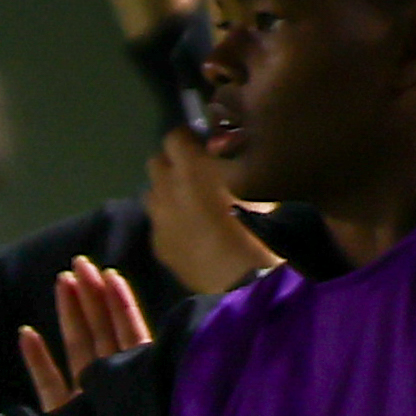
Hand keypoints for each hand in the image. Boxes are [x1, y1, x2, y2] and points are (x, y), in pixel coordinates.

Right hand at [12, 257, 156, 412]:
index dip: (120, 304)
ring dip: (69, 313)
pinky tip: (27, 333)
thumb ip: (157, 366)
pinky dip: (37, 359)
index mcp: (141, 380)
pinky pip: (48, 384)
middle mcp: (114, 384)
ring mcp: (86, 401)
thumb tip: (175, 332)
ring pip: (78, 349)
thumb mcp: (162, 398)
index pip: (131, 334)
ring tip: (62, 280)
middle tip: (80, 262)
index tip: (109, 274)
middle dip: (92, 296)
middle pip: (103, 333)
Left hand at [146, 132, 282, 296]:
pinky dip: (170, 222)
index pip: (174, 136)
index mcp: (191, 168)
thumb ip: (235, 157)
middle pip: (156, 163)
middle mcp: (167, 190)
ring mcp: (159, 220)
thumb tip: (224, 145)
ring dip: (167, 193)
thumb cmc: (262, 223)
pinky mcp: (159, 247)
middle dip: (173, 164)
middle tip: (196, 174)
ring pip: (152, 194)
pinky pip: (158, 224)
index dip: (189, 139)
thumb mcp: (258, 180)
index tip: (203, 146)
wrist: (249, 279)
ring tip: (191, 204)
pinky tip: (191, 233)